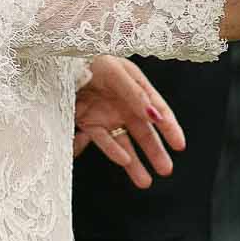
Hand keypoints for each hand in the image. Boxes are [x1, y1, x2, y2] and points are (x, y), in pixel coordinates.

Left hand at [74, 56, 185, 189]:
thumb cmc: (90, 59)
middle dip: (155, 152)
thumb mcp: (117, 73)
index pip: (158, 110)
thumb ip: (136, 95)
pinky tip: (124, 162)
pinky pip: (104, 141)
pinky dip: (113, 152)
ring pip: (125, 143)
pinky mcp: (89, 123)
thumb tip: (156, 116)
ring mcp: (108, 115)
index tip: (179, 145)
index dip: (170, 128)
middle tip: (166, 170)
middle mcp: (125, 104)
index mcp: (136, 87)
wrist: (60, 62)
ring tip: (145, 181)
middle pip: (144, 132)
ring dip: (136, 162)